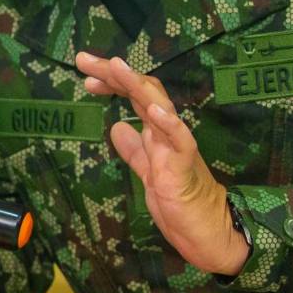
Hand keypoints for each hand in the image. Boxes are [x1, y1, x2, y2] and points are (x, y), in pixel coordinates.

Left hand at [76, 53, 249, 276]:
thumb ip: (134, 150)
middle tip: (82, 59)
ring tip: (115, 66)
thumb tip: (116, 127)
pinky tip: (155, 110)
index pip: (134, 96)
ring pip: (159, 107)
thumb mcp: (147, 173)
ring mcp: (176, 147)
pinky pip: (180, 141)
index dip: (111, 83)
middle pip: (142, 92)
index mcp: (156, 133)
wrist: (209, 233)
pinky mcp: (185, 167)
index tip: (86, 77)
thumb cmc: (181, 203)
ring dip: (136, 85)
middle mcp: (166, 133)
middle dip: (112, 74)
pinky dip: (169, 124)